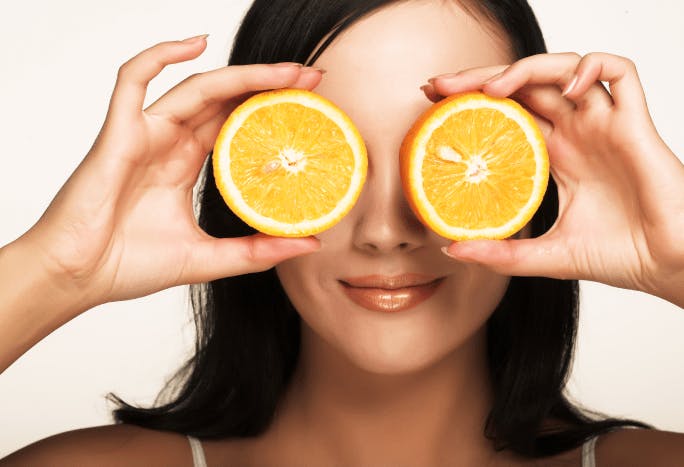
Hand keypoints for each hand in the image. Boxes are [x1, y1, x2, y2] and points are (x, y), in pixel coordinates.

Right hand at [17, 35, 321, 309]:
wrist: (78, 278)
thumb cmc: (129, 266)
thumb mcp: (208, 258)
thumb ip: (256, 251)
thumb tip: (309, 243)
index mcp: (186, 164)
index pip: (236, 124)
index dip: (271, 112)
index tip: (312, 109)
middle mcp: (169, 142)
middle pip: (225, 99)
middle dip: (270, 86)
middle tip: (313, 81)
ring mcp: (144, 133)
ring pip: (197, 87)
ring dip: (243, 74)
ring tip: (287, 72)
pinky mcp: (118, 132)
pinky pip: (133, 79)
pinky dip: (161, 55)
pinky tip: (197, 43)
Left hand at [424, 52, 683, 303]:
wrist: (667, 267)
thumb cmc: (618, 256)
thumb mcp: (545, 255)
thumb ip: (501, 254)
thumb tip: (452, 249)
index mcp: (555, 155)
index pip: (507, 113)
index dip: (472, 102)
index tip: (433, 104)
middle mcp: (577, 132)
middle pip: (525, 85)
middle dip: (481, 78)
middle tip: (440, 87)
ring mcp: (604, 124)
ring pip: (564, 69)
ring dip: (526, 68)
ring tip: (491, 89)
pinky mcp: (635, 123)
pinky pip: (620, 73)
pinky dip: (591, 67)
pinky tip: (566, 87)